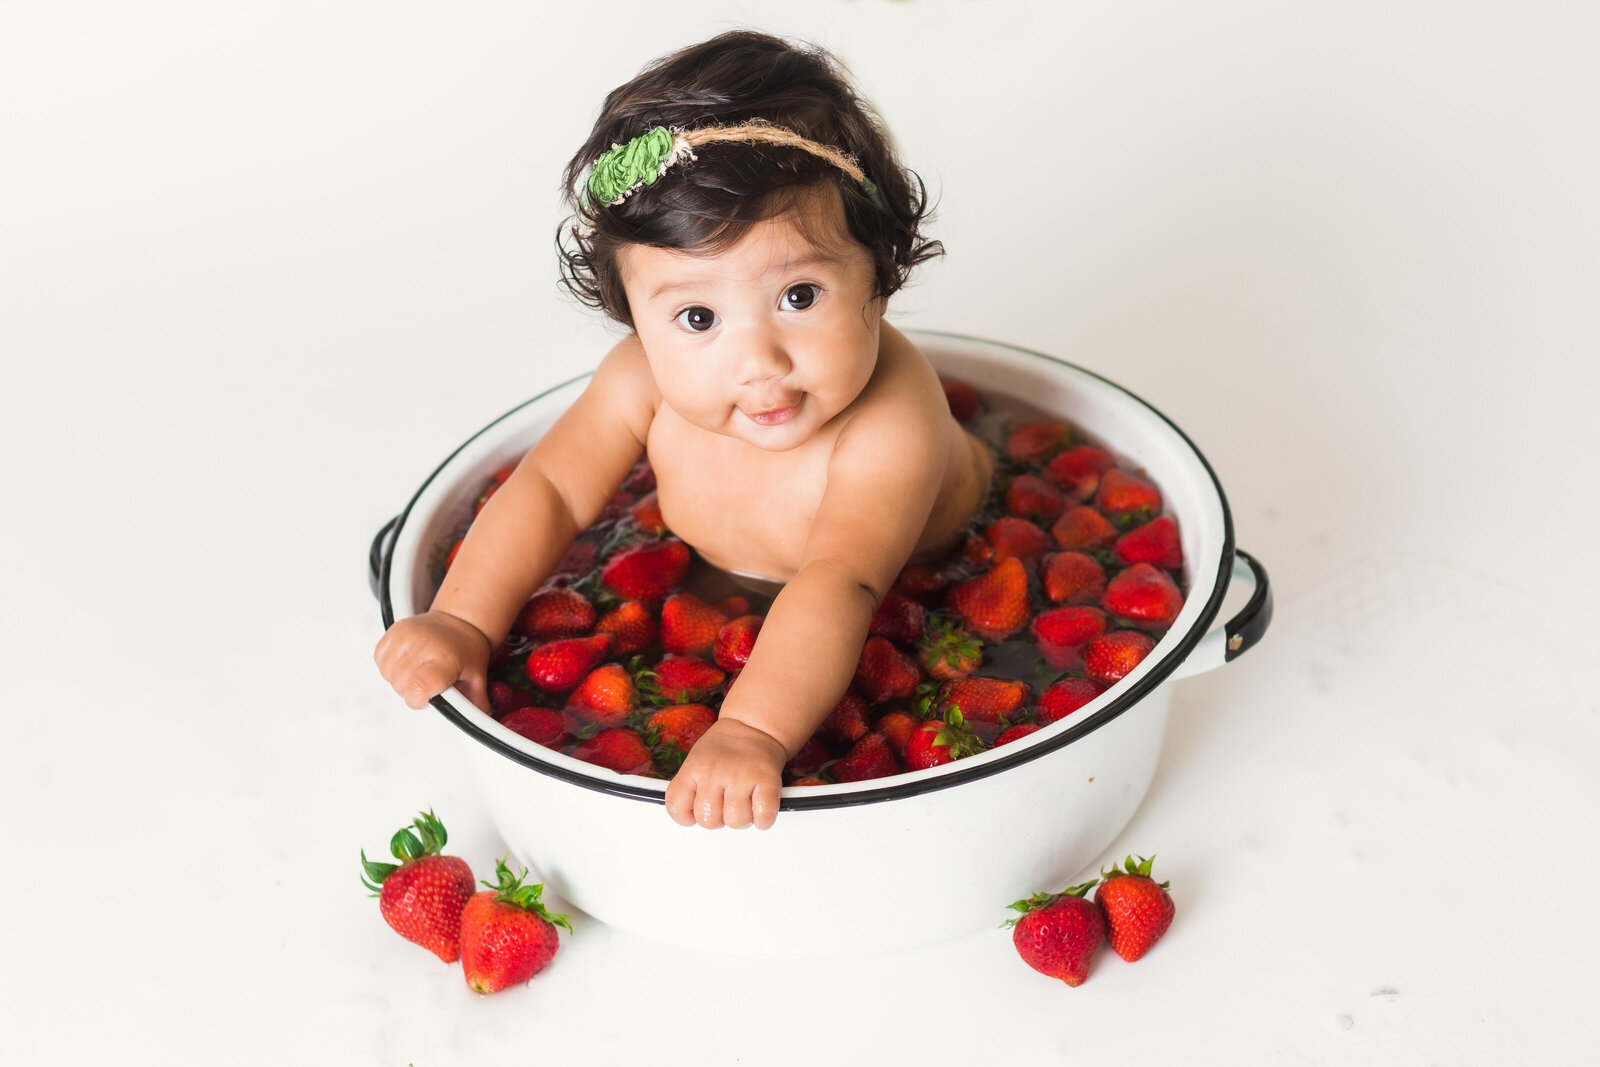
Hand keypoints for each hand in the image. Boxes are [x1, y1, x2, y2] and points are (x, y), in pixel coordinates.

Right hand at [373, 610, 492, 711]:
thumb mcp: (477, 680)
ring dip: (399, 680)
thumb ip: (473, 706)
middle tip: (427, 685)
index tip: (427, 699)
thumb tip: (473, 728)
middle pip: (400, 684)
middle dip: (411, 692)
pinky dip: (390, 666)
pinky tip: (407, 662)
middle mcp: (424, 644)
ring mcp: (406, 635)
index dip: (418, 700)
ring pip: (388, 674)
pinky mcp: (394, 630)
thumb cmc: (467, 653)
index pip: (419, 686)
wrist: (460, 621)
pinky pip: (380, 659)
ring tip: (418, 672)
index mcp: (446, 658)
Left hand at [664, 718, 787, 829]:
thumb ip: (688, 788)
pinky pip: (763, 816)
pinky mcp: (768, 780)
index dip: (687, 815)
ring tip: (742, 803)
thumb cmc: (725, 749)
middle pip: (708, 821)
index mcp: (695, 767)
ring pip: (735, 821)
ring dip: (741, 819)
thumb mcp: (696, 760)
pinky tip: (759, 807)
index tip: (696, 810)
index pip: (677, 807)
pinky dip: (763, 819)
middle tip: (724, 805)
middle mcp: (716, 772)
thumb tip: (690, 817)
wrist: (754, 727)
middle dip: (718, 819)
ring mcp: (742, 776)